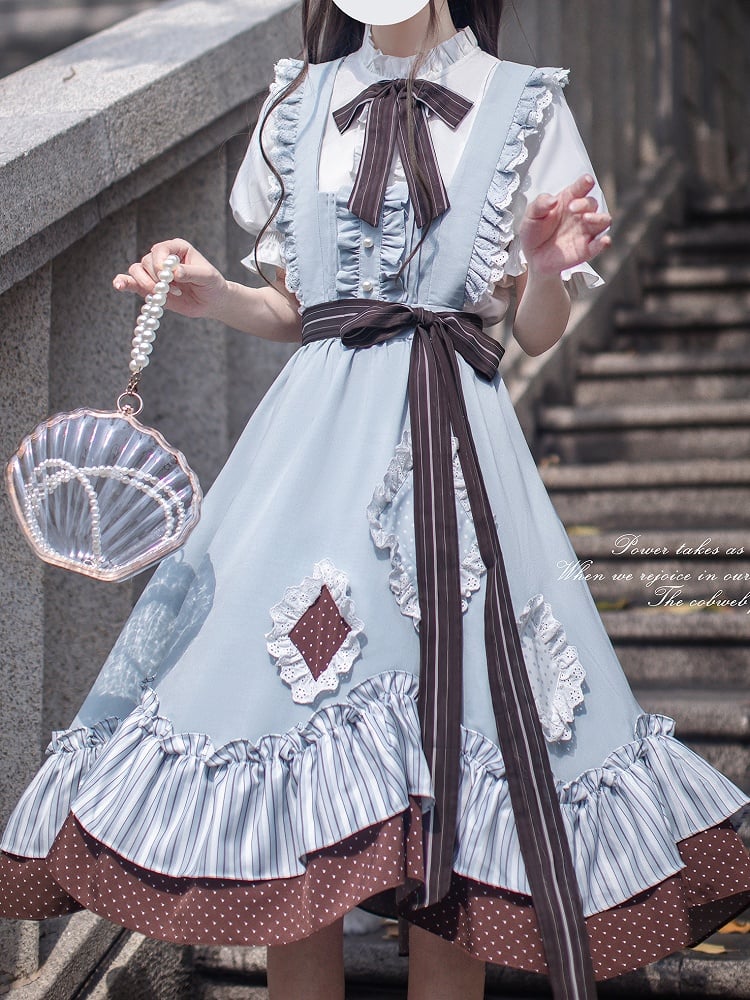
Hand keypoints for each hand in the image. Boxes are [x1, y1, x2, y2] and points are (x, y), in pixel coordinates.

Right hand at [113, 239, 228, 318]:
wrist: (211, 301)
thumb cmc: (212, 284)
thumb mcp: (207, 277)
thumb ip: (191, 272)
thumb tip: (174, 273)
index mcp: (176, 248)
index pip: (160, 249)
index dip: (159, 262)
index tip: (167, 277)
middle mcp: (163, 257)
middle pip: (147, 261)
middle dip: (156, 278)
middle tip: (173, 290)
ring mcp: (154, 272)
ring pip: (137, 270)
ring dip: (145, 284)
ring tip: (160, 295)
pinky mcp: (149, 286)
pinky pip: (132, 281)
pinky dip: (124, 283)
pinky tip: (119, 285)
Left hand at [518, 174, 611, 277]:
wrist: (532, 257)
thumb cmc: (534, 232)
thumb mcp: (531, 215)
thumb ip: (540, 204)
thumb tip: (552, 200)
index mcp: (568, 200)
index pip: (580, 188)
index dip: (585, 183)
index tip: (586, 181)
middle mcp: (580, 214)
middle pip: (592, 203)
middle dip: (585, 203)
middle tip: (571, 207)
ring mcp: (585, 231)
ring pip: (603, 220)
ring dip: (599, 218)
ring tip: (587, 218)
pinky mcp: (586, 249)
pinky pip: (599, 245)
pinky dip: (603, 243)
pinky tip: (604, 241)